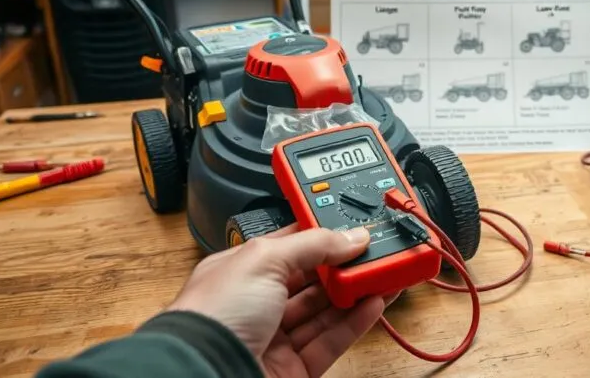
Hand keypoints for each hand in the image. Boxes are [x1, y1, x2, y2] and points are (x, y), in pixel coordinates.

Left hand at [167, 226, 389, 377]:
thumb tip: (351, 235)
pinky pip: (331, 342)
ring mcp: (276, 338)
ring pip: (326, 311)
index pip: (291, 246)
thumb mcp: (264, 260)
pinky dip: (355, 323)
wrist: (203, 374)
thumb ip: (313, 244)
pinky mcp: (294, 369)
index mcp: (243, 271)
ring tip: (386, 273)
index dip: (323, 235)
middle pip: (313, 280)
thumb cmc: (212, 316)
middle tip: (378, 251)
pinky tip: (375, 303)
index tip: (353, 226)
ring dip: (357, 292)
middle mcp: (258, 304)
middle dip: (346, 265)